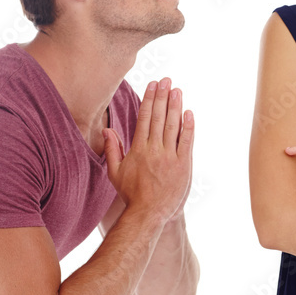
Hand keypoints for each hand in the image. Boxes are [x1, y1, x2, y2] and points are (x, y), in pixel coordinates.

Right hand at [103, 77, 193, 225]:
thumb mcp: (115, 172)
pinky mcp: (183, 165)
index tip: (152, 85)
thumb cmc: (131, 194)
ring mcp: (169, 157)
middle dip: (162, 97)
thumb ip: (113, 149)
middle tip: (166, 80)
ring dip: (175, 106)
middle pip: (158, 118)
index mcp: (138, 149)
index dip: (149, 100)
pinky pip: (186, 142)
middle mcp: (154, 150)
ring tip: (177, 90)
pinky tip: (188, 113)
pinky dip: (188, 127)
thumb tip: (106, 130)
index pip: (144, 118)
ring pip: (172, 126)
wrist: (148, 214)